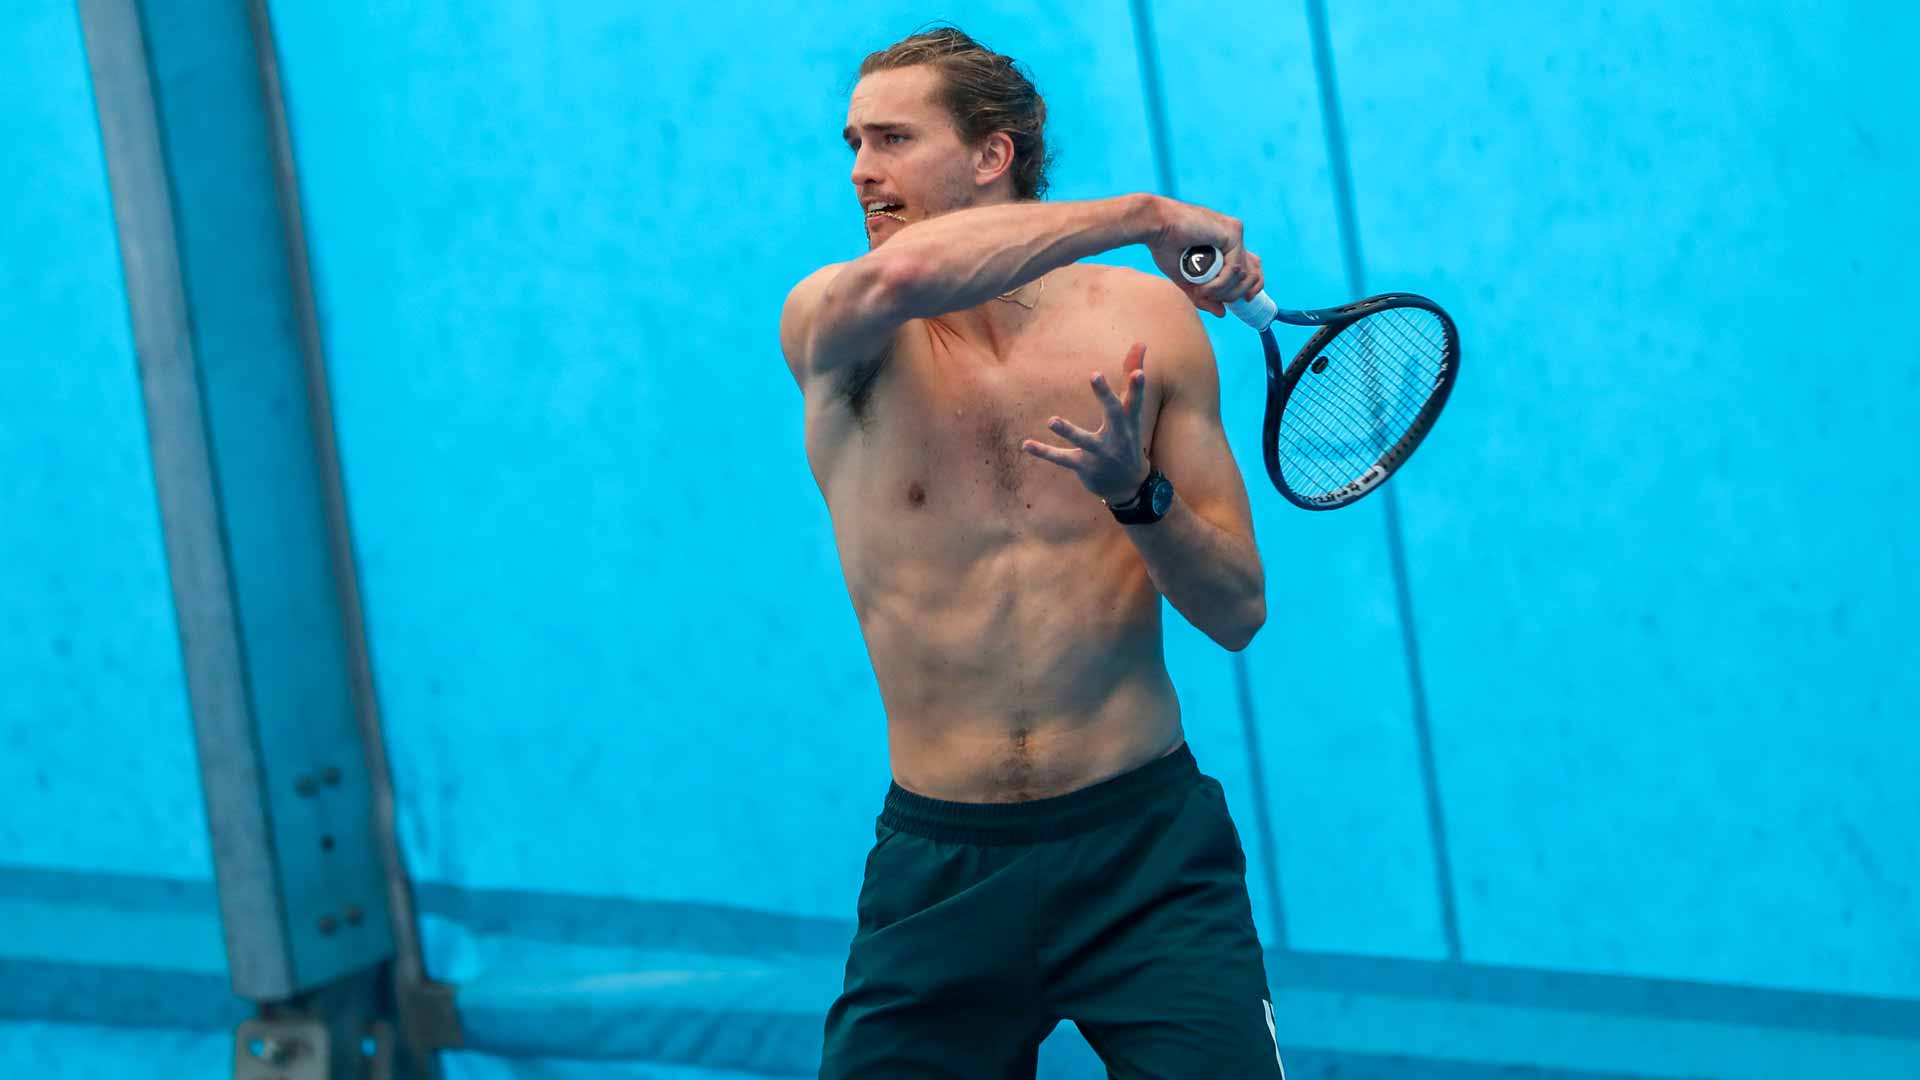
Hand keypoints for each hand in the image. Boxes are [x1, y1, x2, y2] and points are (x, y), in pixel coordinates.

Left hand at [1022, 342, 1151, 501]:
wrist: (1129, 485)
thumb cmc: (1127, 437)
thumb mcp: (1132, 410)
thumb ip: (1131, 376)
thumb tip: (1141, 342)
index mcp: (1129, 421)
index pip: (1135, 401)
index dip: (1137, 387)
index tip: (1139, 372)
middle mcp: (1117, 436)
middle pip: (1113, 413)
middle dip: (1105, 395)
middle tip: (1095, 374)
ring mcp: (1101, 453)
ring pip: (1084, 440)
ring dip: (1069, 431)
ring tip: (1052, 420)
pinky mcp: (1084, 465)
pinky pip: (1063, 459)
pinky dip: (1044, 452)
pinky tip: (1026, 445)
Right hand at [1145, 197, 1263, 317]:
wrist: (1155, 225)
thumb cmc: (1165, 246)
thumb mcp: (1186, 279)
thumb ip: (1204, 296)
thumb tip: (1223, 313)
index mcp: (1226, 245)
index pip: (1252, 267)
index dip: (1253, 286)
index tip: (1245, 300)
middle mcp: (1234, 238)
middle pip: (1255, 272)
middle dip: (1238, 293)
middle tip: (1216, 299)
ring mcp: (1235, 234)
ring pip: (1244, 274)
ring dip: (1224, 291)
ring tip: (1203, 292)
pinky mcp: (1233, 233)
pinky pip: (1234, 269)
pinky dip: (1220, 283)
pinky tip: (1204, 287)